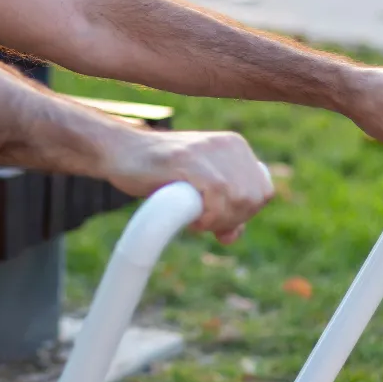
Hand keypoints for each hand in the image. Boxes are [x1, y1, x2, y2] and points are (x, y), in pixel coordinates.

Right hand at [107, 130, 273, 244]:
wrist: (119, 153)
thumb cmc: (155, 173)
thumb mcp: (195, 189)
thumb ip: (218, 207)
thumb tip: (232, 237)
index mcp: (235, 146)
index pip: (263, 191)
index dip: (244, 214)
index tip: (218, 221)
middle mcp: (228, 144)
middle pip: (254, 198)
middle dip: (231, 220)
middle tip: (202, 223)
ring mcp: (209, 149)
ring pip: (240, 198)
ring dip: (218, 220)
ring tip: (193, 220)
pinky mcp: (190, 159)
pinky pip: (219, 195)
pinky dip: (208, 216)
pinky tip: (191, 219)